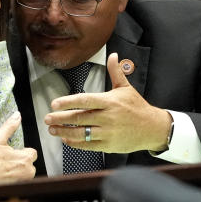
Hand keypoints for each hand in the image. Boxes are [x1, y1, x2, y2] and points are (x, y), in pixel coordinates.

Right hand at [0, 112, 36, 182]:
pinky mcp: (15, 188)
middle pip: (29, 164)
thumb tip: (17, 116)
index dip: (22, 151)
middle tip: (6, 160)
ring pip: (24, 173)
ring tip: (3, 167)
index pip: (32, 152)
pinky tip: (2, 175)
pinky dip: (12, 178)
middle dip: (20, 161)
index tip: (12, 152)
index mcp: (25, 158)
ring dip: (17, 170)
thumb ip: (9, 126)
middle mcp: (27, 171)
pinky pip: (18, 181)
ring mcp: (22, 181)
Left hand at [43, 53, 171, 152]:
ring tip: (52, 129)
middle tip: (47, 118)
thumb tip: (113, 55)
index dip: (68, 102)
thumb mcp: (126, 88)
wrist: (153, 128)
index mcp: (110, 102)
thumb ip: (115, 72)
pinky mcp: (108, 146)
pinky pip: (88, 145)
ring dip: (64, 132)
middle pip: (79, 118)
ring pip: (81, 133)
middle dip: (60, 119)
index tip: (54, 104)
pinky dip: (75, 143)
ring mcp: (108, 133)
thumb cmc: (137, 107)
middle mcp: (108, 117)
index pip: (84, 101)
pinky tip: (66, 139)